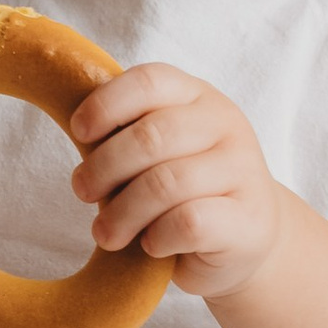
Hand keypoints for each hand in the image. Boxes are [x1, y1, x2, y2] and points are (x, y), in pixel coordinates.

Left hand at [69, 64, 283, 299]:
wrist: (247, 240)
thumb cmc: (187, 192)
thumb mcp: (160, 152)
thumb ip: (129, 134)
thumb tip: (81, 133)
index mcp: (199, 97)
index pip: (149, 82)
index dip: (105, 104)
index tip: (79, 133)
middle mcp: (226, 125)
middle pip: (150, 137)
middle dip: (104, 168)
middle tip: (83, 191)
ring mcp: (243, 171)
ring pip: (165, 184)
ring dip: (122, 213)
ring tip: (105, 233)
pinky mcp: (248, 220)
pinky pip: (186, 223)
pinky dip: (157, 238)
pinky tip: (151, 245)